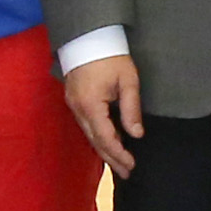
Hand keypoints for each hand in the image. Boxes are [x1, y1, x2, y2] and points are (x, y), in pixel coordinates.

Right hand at [64, 53, 144, 177]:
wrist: (87, 36)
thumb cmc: (111, 56)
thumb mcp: (127, 80)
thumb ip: (131, 108)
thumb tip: (137, 134)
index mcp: (91, 104)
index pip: (105, 137)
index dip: (119, 154)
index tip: (132, 165)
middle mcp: (78, 109)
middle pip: (95, 141)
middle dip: (112, 158)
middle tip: (127, 173)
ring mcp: (73, 105)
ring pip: (89, 135)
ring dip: (104, 150)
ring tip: (120, 164)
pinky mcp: (74, 100)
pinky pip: (86, 126)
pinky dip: (98, 138)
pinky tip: (108, 144)